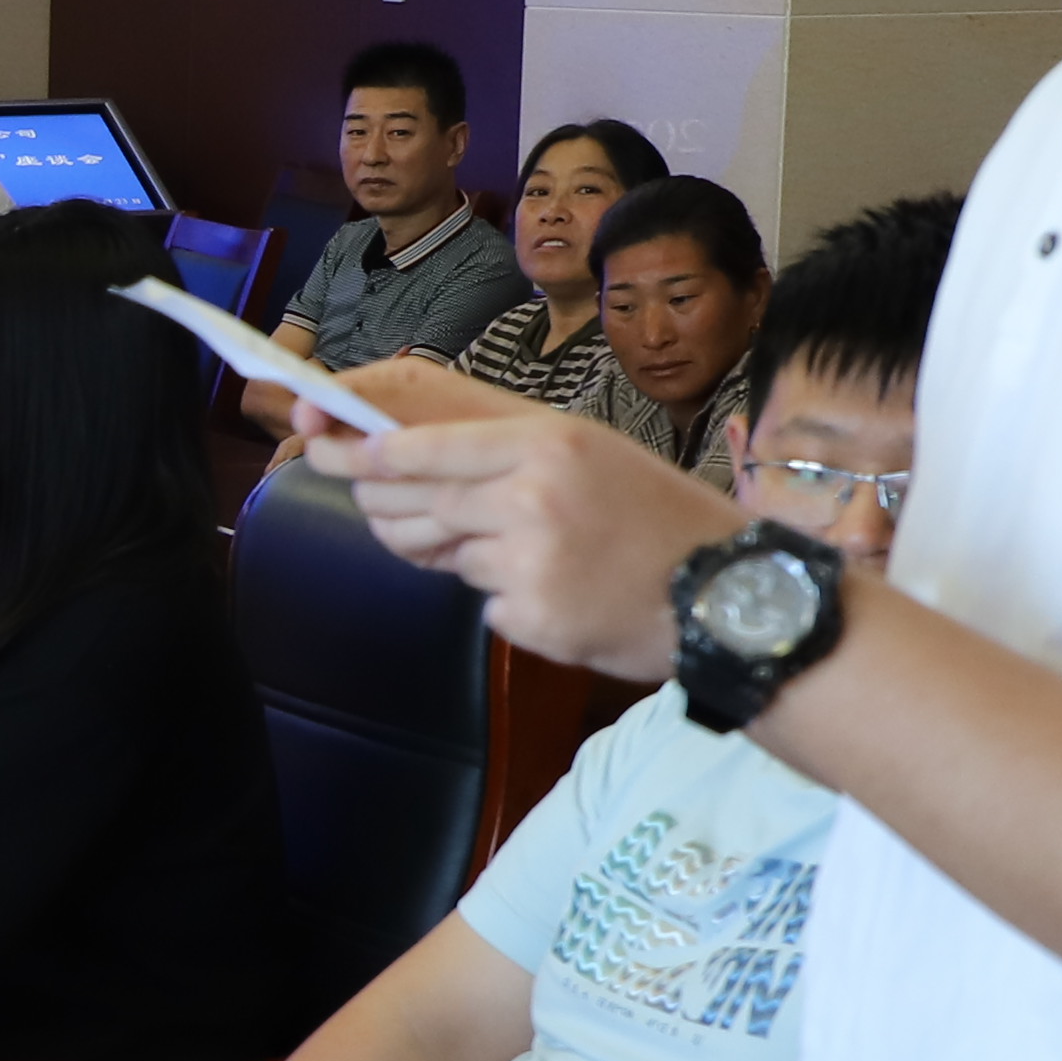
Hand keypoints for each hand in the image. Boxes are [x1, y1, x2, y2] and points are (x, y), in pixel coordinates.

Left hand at [328, 398, 738, 671]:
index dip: (371, 454)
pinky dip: (507, 600)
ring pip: (450, 554)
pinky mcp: (531, 616)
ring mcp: (529, 560)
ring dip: (464, 555)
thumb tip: (409, 457)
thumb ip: (508, 455)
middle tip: (377, 506)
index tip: (332, 451)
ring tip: (531, 551)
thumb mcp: (594, 455)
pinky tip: (561, 593)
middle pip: (420, 503)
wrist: (729, 594)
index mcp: (549, 444)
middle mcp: (533, 496)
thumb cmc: (659, 518)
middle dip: (387, 507)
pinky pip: (486, 603)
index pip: (429, 447)